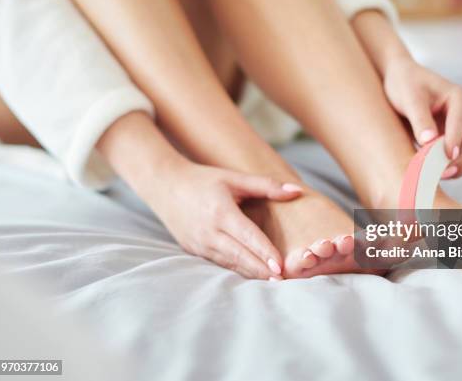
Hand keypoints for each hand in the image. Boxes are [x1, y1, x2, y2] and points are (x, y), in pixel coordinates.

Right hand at [149, 160, 302, 278]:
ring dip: (250, 273)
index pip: (247, 236)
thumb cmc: (203, 179)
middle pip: (240, 255)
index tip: (280, 266)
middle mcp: (209, 232)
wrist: (164, 186)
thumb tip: (297, 191)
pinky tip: (251, 275)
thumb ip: (266, 185)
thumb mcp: (234, 178)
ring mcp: (199, 244)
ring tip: (271, 282)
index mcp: (221, 212)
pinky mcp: (193, 250)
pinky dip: (236, 269)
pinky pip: (219, 262)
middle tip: (282, 281)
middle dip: (261, 270)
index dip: (264, 252)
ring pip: (229, 263)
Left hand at [383, 58, 461, 178]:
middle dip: (458, 160)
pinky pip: (460, 158)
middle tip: (440, 174)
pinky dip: (451, 167)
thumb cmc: (405, 85)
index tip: (445, 159)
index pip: (461, 123)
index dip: (454, 142)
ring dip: (457, 167)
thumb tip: (429, 142)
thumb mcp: (410, 99)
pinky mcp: (455, 138)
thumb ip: (420, 119)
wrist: (401, 80)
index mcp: (460, 98)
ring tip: (435, 177)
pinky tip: (435, 174)